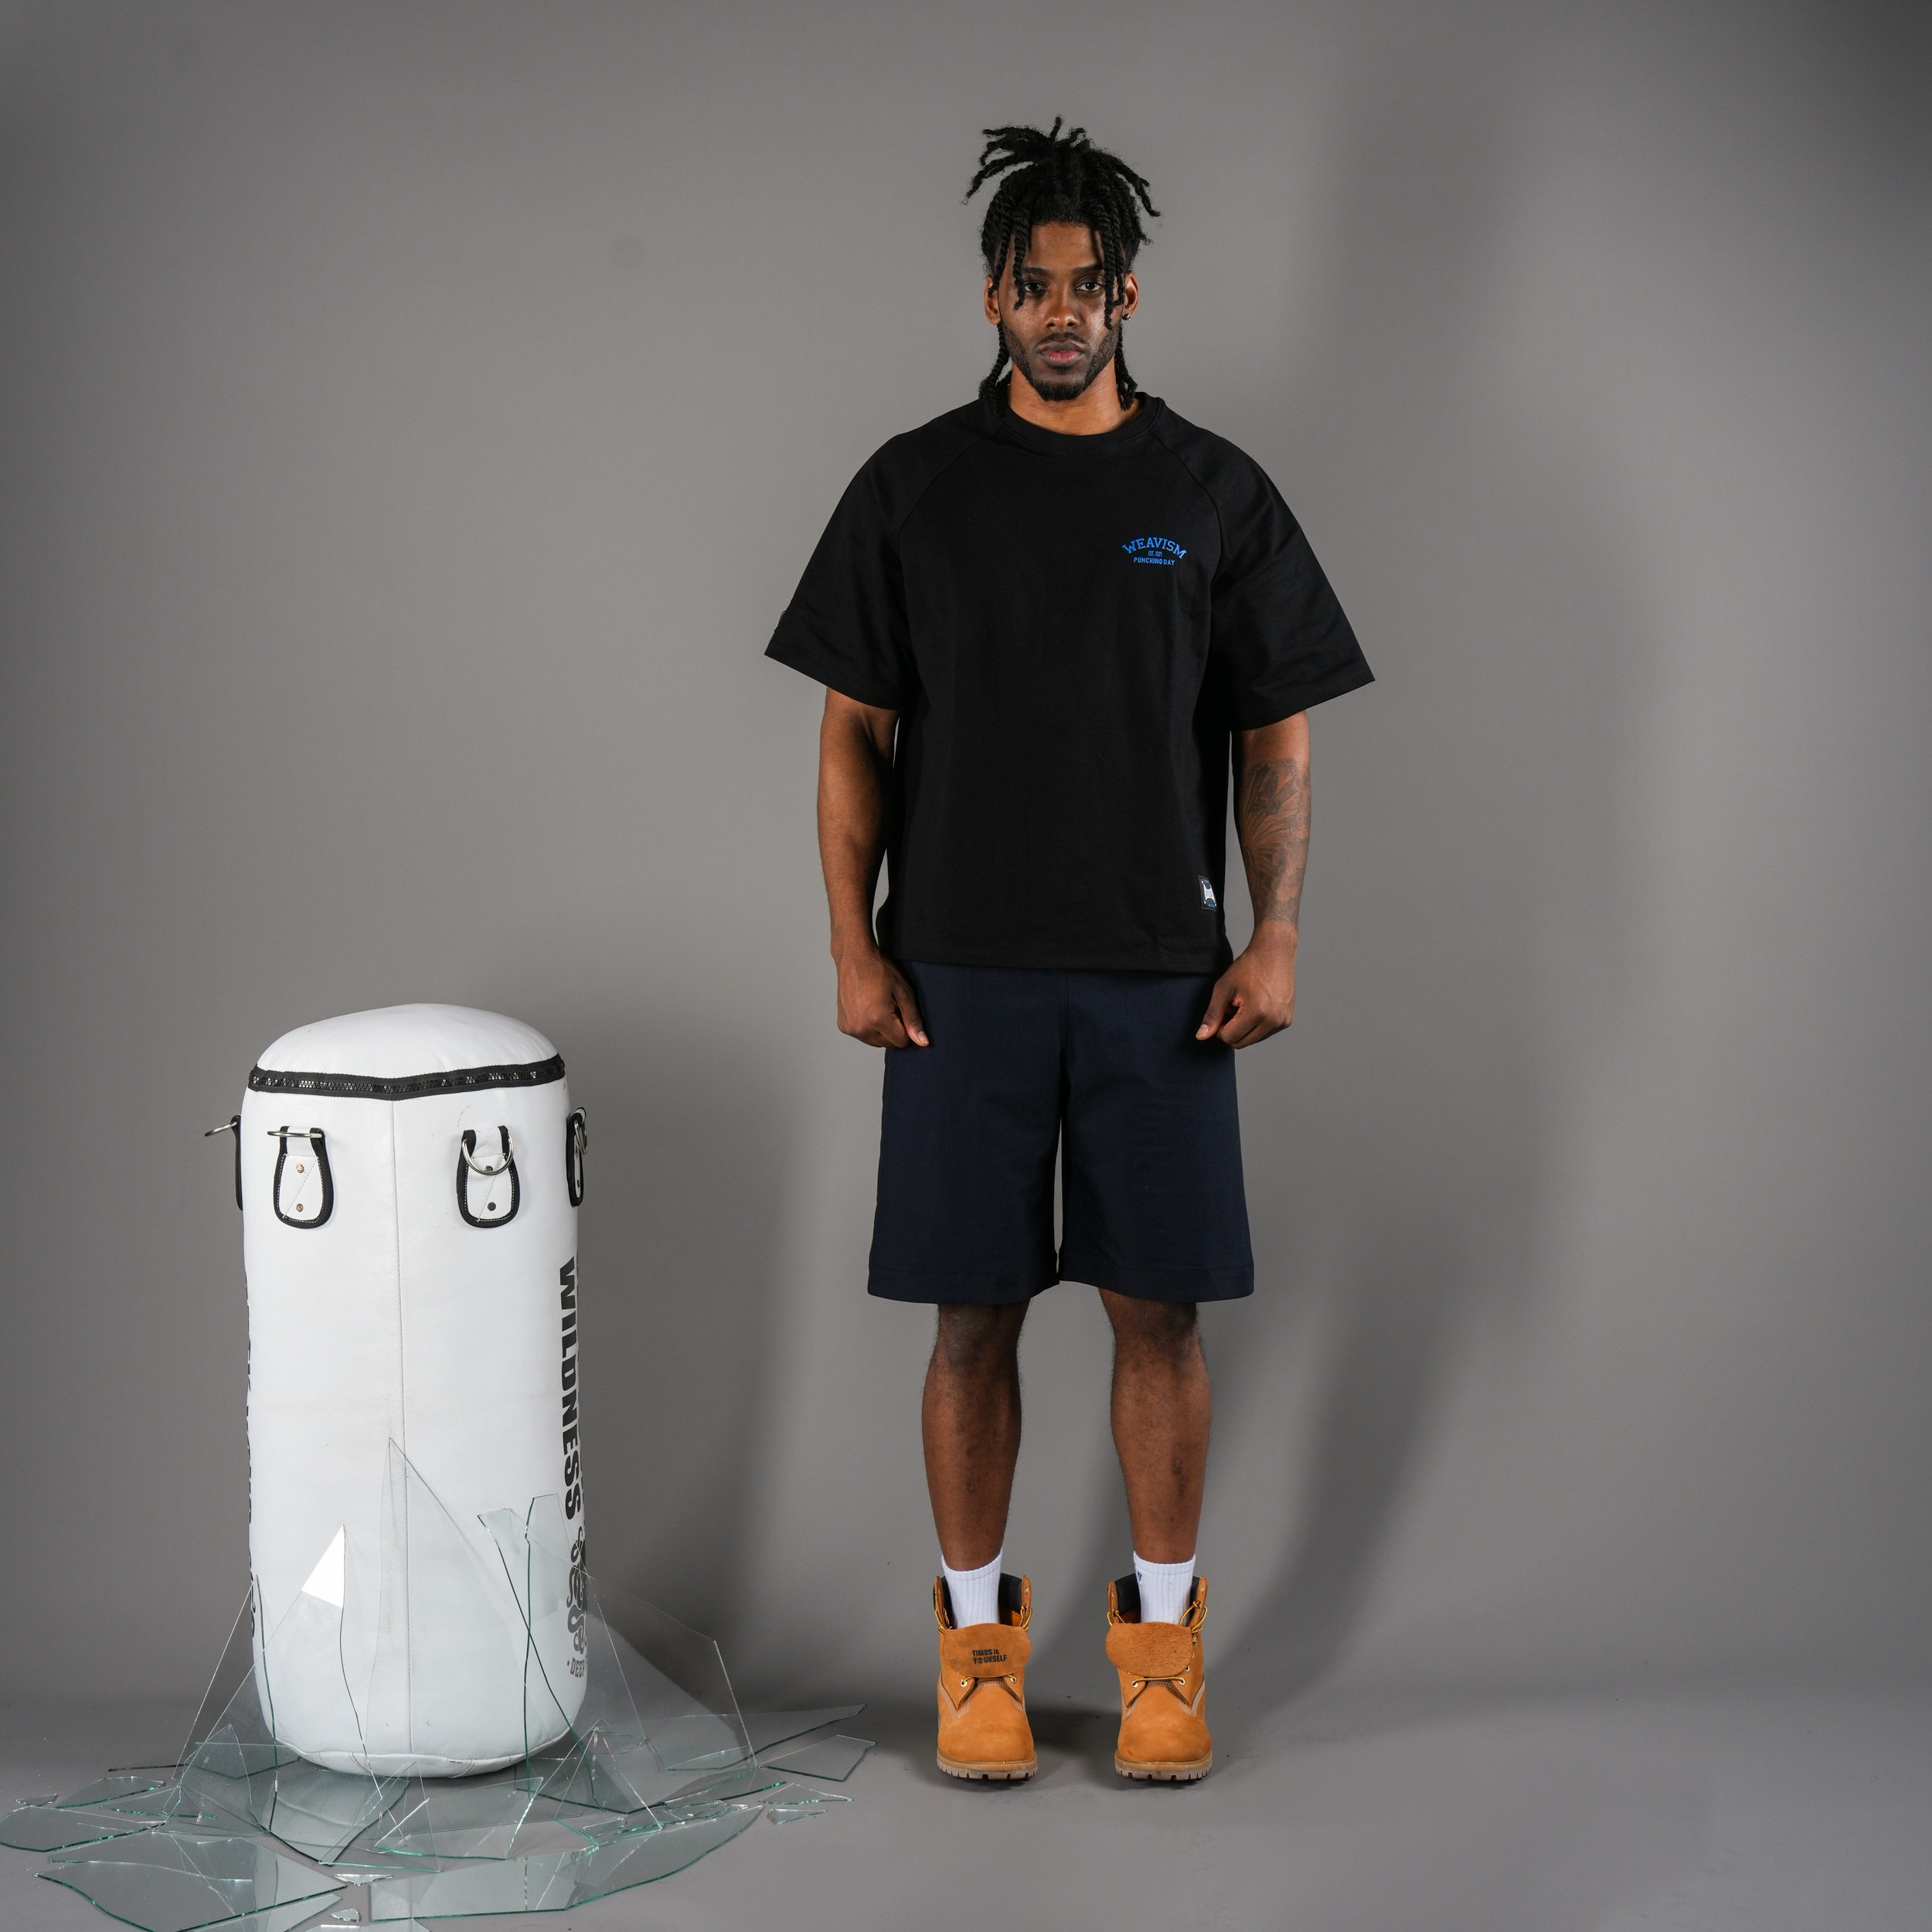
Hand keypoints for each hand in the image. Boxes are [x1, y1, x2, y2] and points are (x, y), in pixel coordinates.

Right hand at [835, 947, 929, 1048]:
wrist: (854, 958)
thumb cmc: (879, 970)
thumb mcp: (903, 992)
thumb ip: (913, 1020)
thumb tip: (922, 1042)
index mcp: (878, 1019)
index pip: (901, 1042)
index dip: (906, 1028)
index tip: (900, 1011)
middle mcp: (861, 1027)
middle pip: (888, 1044)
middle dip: (893, 1030)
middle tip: (889, 1007)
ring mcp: (850, 1027)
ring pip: (875, 1042)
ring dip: (880, 1031)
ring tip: (877, 1007)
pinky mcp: (843, 1025)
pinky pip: (862, 1036)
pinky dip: (867, 1027)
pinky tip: (866, 1009)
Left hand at [1196, 926, 1296, 1047]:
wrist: (1275, 951)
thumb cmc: (1249, 966)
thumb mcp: (1223, 988)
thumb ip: (1212, 1015)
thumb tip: (1201, 1036)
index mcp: (1257, 1013)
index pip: (1229, 1038)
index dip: (1220, 1026)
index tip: (1224, 1008)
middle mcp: (1274, 1021)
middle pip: (1241, 1043)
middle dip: (1232, 1029)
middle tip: (1233, 1007)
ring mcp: (1283, 1022)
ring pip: (1252, 1040)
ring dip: (1244, 1028)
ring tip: (1245, 1005)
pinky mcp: (1287, 1020)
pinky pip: (1264, 1033)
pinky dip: (1256, 1025)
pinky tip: (1256, 1005)